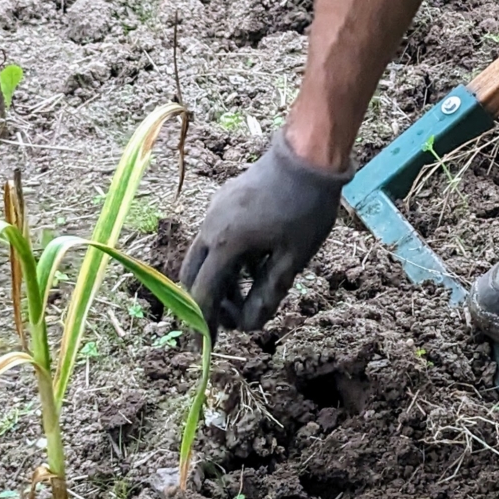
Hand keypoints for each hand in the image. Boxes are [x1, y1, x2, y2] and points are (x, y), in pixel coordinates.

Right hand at [180, 130, 351, 332]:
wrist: (307, 154)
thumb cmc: (304, 207)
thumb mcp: (293, 257)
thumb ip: (269, 292)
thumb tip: (251, 325)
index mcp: (224, 243)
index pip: (204, 292)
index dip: (204, 321)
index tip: (207, 344)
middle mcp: (210, 227)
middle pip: (192, 274)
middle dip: (205, 302)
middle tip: (225, 322)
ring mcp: (214, 211)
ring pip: (203, 255)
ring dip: (217, 280)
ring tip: (244, 297)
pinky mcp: (224, 201)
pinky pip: (214, 237)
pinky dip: (224, 259)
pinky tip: (251, 266)